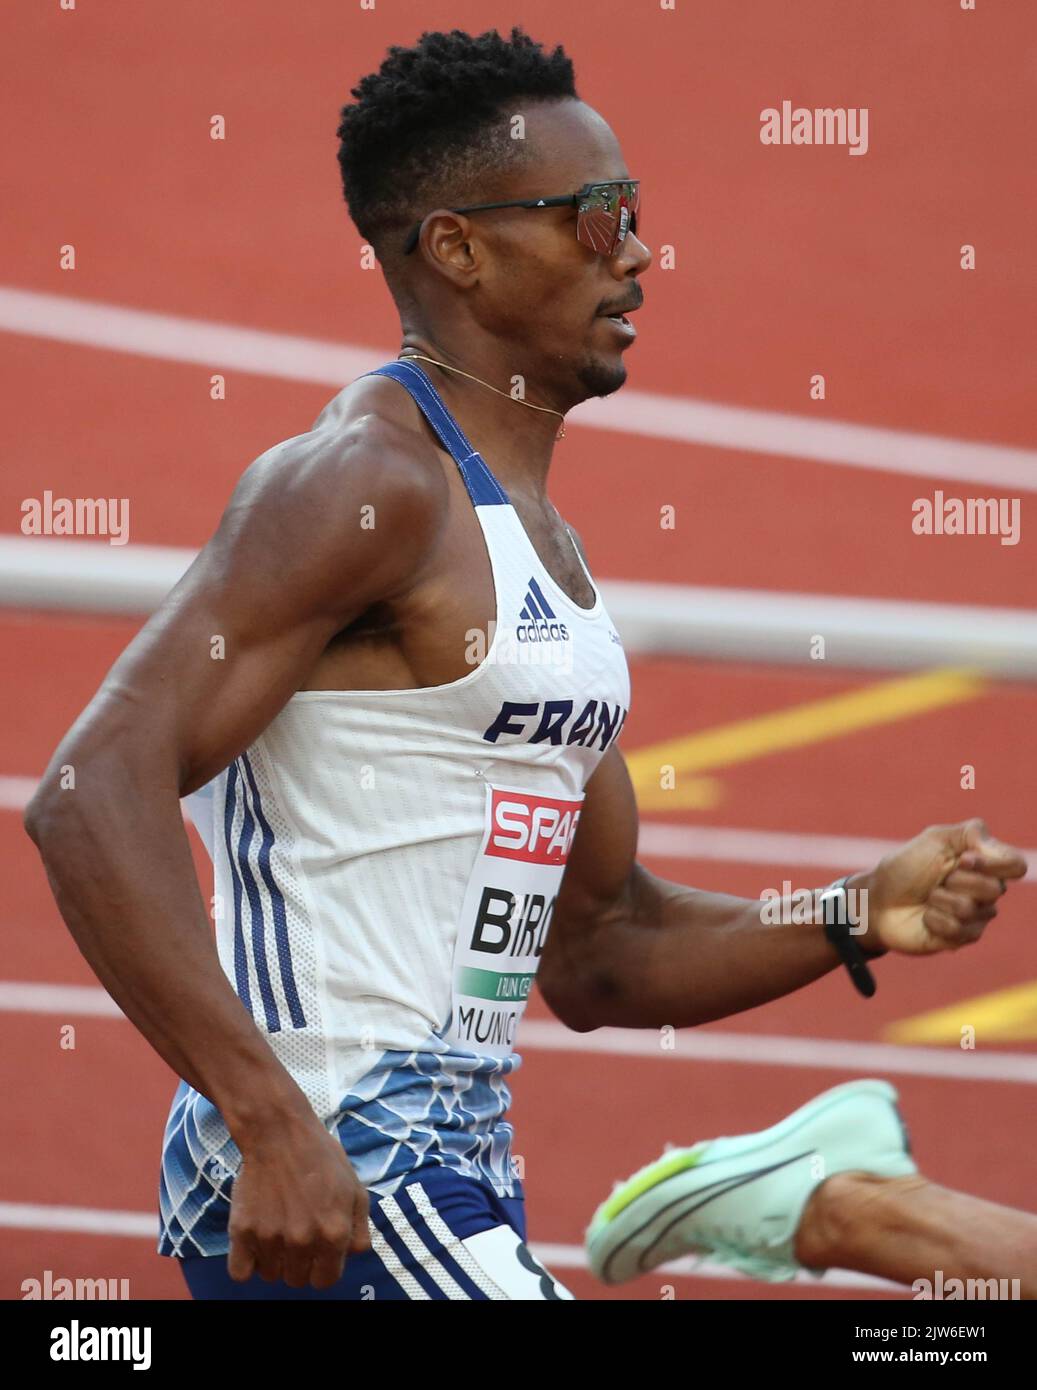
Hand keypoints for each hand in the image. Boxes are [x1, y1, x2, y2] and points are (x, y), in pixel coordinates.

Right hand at [227, 1110, 369, 1288]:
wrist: (279, 1133)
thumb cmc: (320, 1158)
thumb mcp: (355, 1189)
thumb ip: (359, 1229)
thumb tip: (349, 1257)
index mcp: (335, 1233)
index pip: (326, 1280)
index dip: (322, 1268)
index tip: (316, 1253)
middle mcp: (304, 1241)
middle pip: (297, 1280)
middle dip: (298, 1263)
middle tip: (294, 1234)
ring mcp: (271, 1238)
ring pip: (270, 1276)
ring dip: (273, 1260)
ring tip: (276, 1229)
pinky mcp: (243, 1232)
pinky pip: (241, 1272)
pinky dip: (246, 1263)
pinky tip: (254, 1241)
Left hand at [854, 818, 1026, 956]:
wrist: (878, 899)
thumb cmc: (905, 867)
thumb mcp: (935, 839)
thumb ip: (972, 833)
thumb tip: (1000, 852)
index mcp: (984, 864)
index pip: (1016, 866)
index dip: (992, 864)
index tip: (963, 859)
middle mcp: (986, 891)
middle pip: (995, 889)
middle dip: (957, 880)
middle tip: (937, 880)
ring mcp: (975, 917)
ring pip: (972, 909)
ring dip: (940, 900)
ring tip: (928, 898)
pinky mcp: (962, 938)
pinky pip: (958, 929)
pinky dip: (934, 919)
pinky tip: (925, 917)